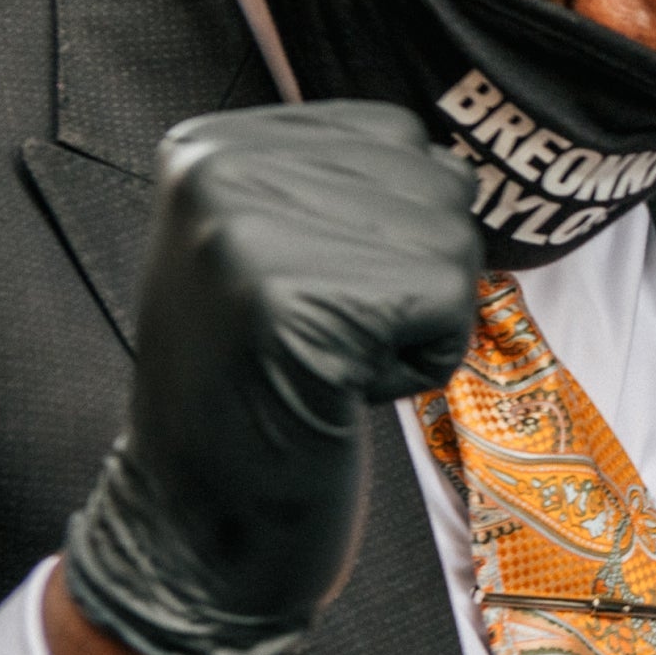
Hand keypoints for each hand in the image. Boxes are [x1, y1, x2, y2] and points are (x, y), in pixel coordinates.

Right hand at [63, 102, 481, 654]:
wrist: (196, 519)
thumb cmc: (254, 390)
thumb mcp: (266, 253)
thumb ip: (337, 187)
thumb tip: (459, 166)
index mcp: (208, 146)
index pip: (395, 134)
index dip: (396, 230)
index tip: (314, 294)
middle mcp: (222, 171)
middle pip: (435, 181)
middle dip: (418, 275)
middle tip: (328, 339)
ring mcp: (255, 233)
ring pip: (452, 241)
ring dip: (421, 322)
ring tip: (332, 363)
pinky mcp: (304, 302)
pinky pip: (450, 304)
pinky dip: (422, 363)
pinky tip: (343, 391)